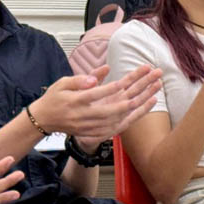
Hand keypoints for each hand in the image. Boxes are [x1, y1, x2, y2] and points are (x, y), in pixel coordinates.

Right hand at [31, 65, 163, 140]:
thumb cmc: (55, 98)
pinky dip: (137, 114)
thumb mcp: (63, 84)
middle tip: (155, 75)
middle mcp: (87, 116)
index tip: (137, 72)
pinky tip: (149, 104)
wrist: (46, 120)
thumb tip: (101, 71)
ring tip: (157, 87)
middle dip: (140, 88)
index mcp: (77, 102)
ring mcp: (94, 126)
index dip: (120, 83)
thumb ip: (81, 78)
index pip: (101, 93)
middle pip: (120, 104)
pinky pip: (122, 124)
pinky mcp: (98, 131)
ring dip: (142, 100)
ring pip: (124, 115)